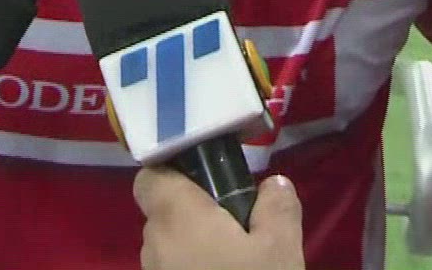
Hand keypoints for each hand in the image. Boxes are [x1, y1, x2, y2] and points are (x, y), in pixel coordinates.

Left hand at [135, 168, 304, 269]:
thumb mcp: (281, 250)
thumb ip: (277, 208)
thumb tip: (273, 185)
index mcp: (176, 216)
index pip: (150, 176)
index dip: (174, 171)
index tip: (208, 179)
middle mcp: (154, 245)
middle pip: (163, 214)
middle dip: (196, 214)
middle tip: (239, 224)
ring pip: (170, 249)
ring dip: (196, 249)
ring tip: (238, 261)